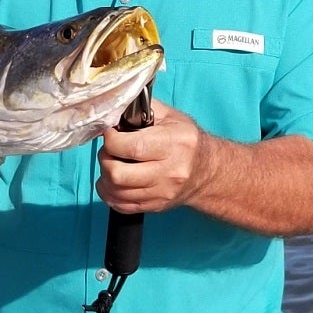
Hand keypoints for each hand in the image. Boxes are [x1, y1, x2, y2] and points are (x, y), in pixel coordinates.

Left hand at [96, 98, 216, 213]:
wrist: (207, 172)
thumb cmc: (185, 140)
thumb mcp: (170, 116)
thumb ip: (141, 108)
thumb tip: (114, 106)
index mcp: (174, 143)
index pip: (132, 147)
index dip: (111, 140)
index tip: (111, 134)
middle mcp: (169, 172)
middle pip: (118, 174)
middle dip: (105, 159)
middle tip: (110, 151)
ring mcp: (162, 193)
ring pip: (116, 191)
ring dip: (105, 177)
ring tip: (113, 164)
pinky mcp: (155, 206)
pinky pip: (120, 206)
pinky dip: (110, 193)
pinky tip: (114, 182)